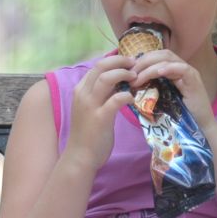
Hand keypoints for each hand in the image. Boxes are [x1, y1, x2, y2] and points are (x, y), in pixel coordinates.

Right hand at [63, 53, 135, 170]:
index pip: (97, 65)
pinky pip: (115, 99)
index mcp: (80, 90)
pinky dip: (127, 95)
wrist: (80, 156)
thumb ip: (101, 94)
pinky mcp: (100, 118)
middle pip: (101, 66)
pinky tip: (133, 99)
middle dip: (121, 61)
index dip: (115, 60)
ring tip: (136, 77)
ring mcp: (90, 105)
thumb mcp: (91, 108)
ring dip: (124, 74)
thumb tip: (118, 81)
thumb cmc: (88, 133)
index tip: (129, 62)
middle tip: (135, 64)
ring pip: (107, 78)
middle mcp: (83, 94)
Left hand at [123, 48, 216, 136]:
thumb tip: (130, 86)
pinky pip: (182, 69)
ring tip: (138, 77)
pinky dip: (169, 68)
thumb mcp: (160, 100)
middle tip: (130, 73)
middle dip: (142, 62)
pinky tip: (158, 73)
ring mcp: (189, 73)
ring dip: (150, 67)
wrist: (199, 128)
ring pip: (168, 60)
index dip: (141, 61)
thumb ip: (149, 90)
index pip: (156, 57)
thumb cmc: (179, 117)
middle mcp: (181, 68)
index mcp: (173, 71)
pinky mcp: (195, 81)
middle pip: (161, 54)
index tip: (127, 71)